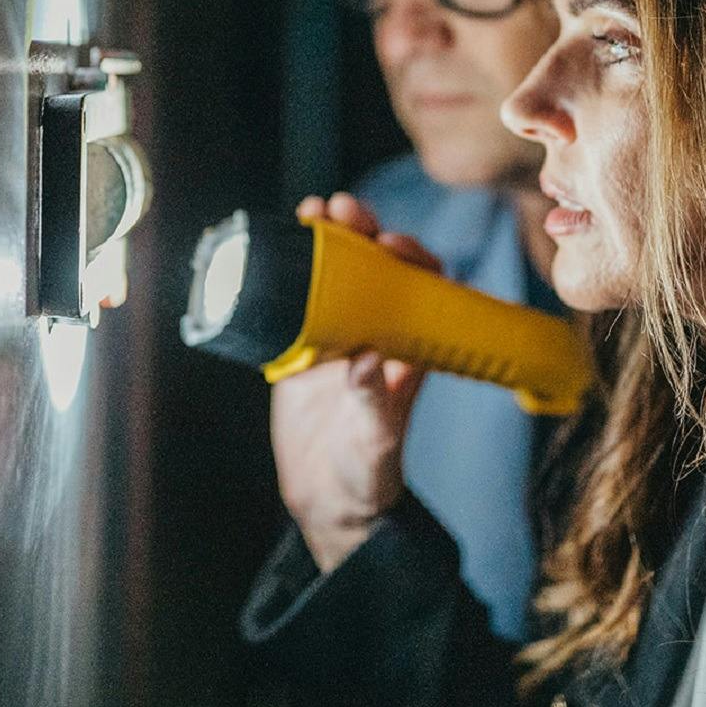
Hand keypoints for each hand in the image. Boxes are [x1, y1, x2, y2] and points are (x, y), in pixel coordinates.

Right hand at [271, 192, 439, 572]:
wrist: (327, 497)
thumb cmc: (366, 475)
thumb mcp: (376, 444)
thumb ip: (375, 408)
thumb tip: (365, 365)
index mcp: (410, 346)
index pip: (424, 284)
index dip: (411, 255)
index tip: (388, 242)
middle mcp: (380, 330)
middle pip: (380, 264)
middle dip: (365, 230)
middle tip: (344, 209)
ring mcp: (341, 333)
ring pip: (341, 271)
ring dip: (331, 237)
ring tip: (313, 210)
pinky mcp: (305, 343)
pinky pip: (302, 294)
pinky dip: (294, 265)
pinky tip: (281, 242)